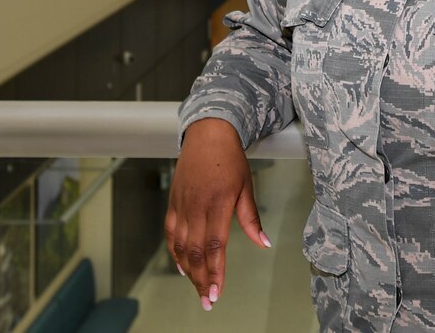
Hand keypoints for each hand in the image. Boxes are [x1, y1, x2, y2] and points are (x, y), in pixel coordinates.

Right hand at [164, 118, 271, 309]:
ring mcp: (182, 205)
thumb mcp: (247, 186)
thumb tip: (264, 243)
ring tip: (198, 288)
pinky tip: (182, 266)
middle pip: (196, 252)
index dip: (215, 272)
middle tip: (208, 300)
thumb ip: (252, 218)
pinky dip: (175, 252)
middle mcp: (197, 207)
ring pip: (181, 246)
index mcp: (218, 203)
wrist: (208, 135)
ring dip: (188, 271)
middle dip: (201, 279)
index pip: (215, 245)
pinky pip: (170, 232)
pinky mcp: (173, 202)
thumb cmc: (231, 159)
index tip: (217, 292)